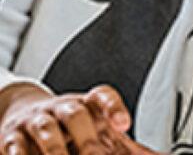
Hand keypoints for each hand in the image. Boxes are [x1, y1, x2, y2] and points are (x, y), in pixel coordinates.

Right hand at [0, 83, 159, 154]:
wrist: (26, 116)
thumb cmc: (71, 129)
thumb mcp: (99, 132)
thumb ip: (127, 148)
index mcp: (89, 105)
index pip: (103, 96)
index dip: (114, 107)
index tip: (125, 124)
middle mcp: (63, 108)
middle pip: (76, 114)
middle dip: (87, 139)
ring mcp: (37, 121)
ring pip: (46, 128)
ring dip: (55, 149)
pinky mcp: (12, 137)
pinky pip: (14, 145)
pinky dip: (20, 154)